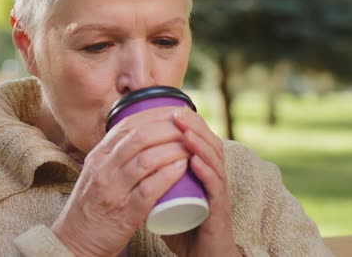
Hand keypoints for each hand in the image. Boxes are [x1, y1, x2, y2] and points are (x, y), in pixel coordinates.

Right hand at [51, 107, 190, 256]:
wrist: (74, 241)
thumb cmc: (91, 206)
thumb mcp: (97, 172)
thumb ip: (114, 154)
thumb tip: (141, 133)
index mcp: (98, 155)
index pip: (129, 125)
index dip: (156, 115)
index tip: (176, 112)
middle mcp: (103, 169)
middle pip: (140, 138)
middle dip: (169, 129)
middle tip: (189, 128)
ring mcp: (113, 191)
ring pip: (146, 160)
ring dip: (173, 150)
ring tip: (192, 147)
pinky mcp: (124, 213)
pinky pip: (148, 190)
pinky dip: (167, 176)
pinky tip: (182, 168)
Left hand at [161, 107, 240, 256]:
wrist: (201, 254)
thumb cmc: (183, 223)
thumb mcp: (166, 194)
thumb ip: (154, 177)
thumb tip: (131, 159)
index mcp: (201, 170)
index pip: (198, 139)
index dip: (186, 123)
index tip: (169, 109)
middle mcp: (213, 176)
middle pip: (209, 142)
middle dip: (193, 125)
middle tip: (177, 112)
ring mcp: (217, 192)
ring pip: (214, 160)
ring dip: (200, 142)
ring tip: (185, 130)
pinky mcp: (219, 210)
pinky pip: (215, 187)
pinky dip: (206, 172)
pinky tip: (195, 161)